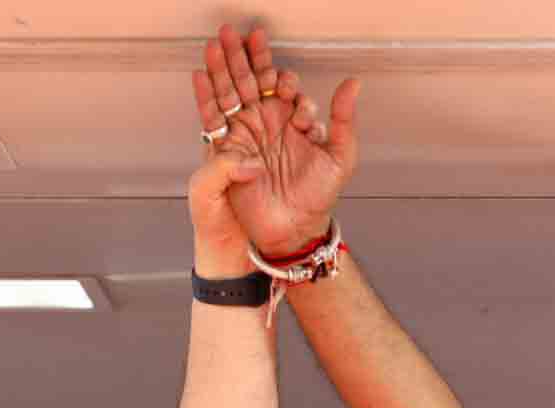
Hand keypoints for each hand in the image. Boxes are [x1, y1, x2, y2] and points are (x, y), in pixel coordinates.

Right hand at [189, 25, 360, 265]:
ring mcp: (245, 133)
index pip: (279, 81)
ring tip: (217, 43)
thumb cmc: (318, 196)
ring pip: (230, 91)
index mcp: (290, 117)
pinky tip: (201, 75)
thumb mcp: (341, 156)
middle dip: (241, 54)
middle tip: (234, 32)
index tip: (285, 81)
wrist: (295, 229)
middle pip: (250, 78)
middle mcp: (266, 121)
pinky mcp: (227, 150)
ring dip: (222, 67)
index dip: (277, 70)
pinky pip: (213, 119)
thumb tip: (353, 83)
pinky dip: (205, 97)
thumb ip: (345, 119)